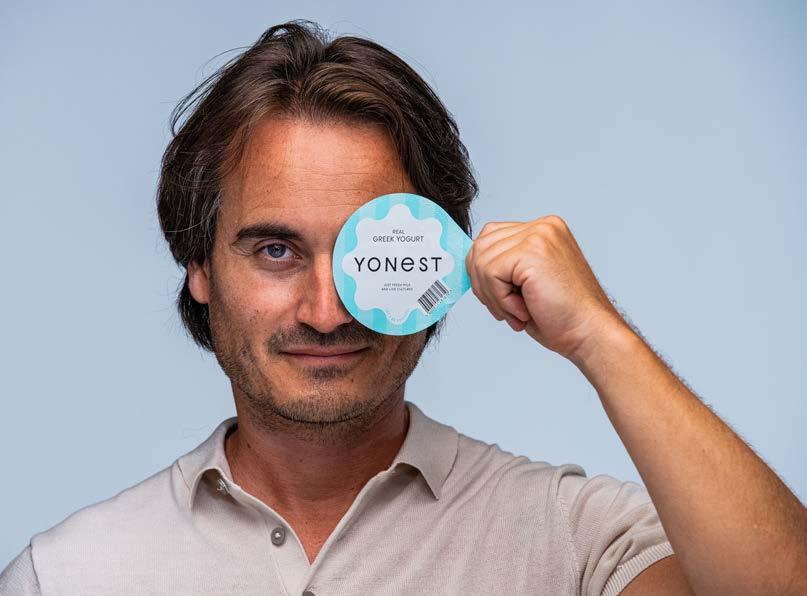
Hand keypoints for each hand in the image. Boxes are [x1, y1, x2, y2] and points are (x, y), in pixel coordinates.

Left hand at [465, 215, 626, 360]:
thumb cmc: (562, 316)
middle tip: (507, 311)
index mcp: (543, 230)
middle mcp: (542, 226)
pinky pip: (490, 273)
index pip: (489, 238)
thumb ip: (504, 265)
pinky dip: (500, 299)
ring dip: (493, 296)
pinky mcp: (532, 251)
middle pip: (481, 246)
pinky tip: (523, 310)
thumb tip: (470, 263)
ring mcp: (538, 235)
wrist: (590, 334)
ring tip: (518, 312)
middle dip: (484, 285)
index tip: (502, 300)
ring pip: (482, 261)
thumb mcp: (526, 282)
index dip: (485, 273)